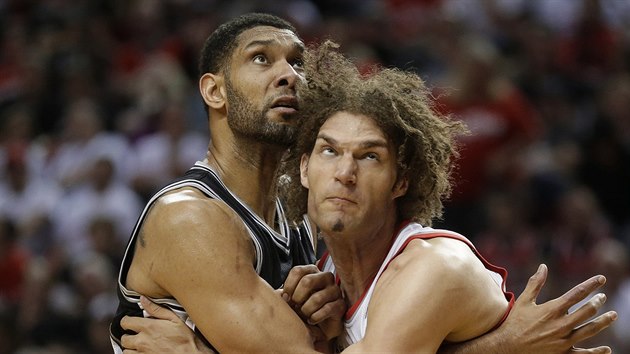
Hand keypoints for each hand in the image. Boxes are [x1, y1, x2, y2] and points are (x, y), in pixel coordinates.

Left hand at [120, 296, 214, 353]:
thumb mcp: (174, 319)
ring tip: (139, 344)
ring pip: (126, 351)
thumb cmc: (185, 338)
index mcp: (148, 327)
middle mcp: (142, 341)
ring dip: (131, 347)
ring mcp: (143, 353)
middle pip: (124, 338)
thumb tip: (143, 299)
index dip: (127, 321)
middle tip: (136, 334)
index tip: (131, 321)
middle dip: (128, 335)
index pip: (125, 322)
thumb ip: (156, 309)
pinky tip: (143, 351)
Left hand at [281, 265, 345, 340]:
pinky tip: (312, 320)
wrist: (318, 327)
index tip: (286, 298)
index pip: (297, 271)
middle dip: (297, 298)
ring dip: (306, 310)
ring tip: (304, 315)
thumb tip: (279, 296)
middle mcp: (325, 277)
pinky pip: (327, 310)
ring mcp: (335, 290)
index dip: (289, 286)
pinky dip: (315, 318)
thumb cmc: (303, 308)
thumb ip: (285, 293)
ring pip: (316, 298)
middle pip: (307, 281)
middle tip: (295, 307)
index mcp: (312, 271)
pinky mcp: (341, 305)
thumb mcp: (292, 298)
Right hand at [499, 264, 616, 353]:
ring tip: (613, 315)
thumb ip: (535, 284)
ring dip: (603, 322)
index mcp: (552, 310)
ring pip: (590, 330)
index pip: (577, 293)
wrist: (508, 347)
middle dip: (597, 302)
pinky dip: (597, 352)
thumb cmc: (515, 322)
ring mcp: (563, 340)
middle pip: (587, 311)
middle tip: (603, 297)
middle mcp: (561, 324)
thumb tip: (543, 266)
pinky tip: (606, 349)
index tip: (601, 279)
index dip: (591, 285)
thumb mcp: (524, 301)